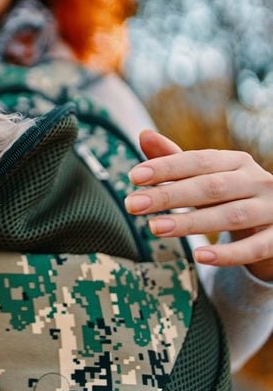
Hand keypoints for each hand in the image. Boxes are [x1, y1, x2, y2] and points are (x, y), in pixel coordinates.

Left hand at [124, 130, 272, 281]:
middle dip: (169, 195)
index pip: (198, 161)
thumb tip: (143, 134)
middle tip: (132, 204)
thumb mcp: (206, 178)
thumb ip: (175, 160)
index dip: (166, 167)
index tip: (134, 176)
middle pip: (210, 187)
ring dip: (190, 223)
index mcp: (236, 162)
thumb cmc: (232, 197)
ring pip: (230, 216)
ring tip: (154, 228)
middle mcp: (257, 181)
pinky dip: (227, 253)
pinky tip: (199, 256)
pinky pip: (255, 248)